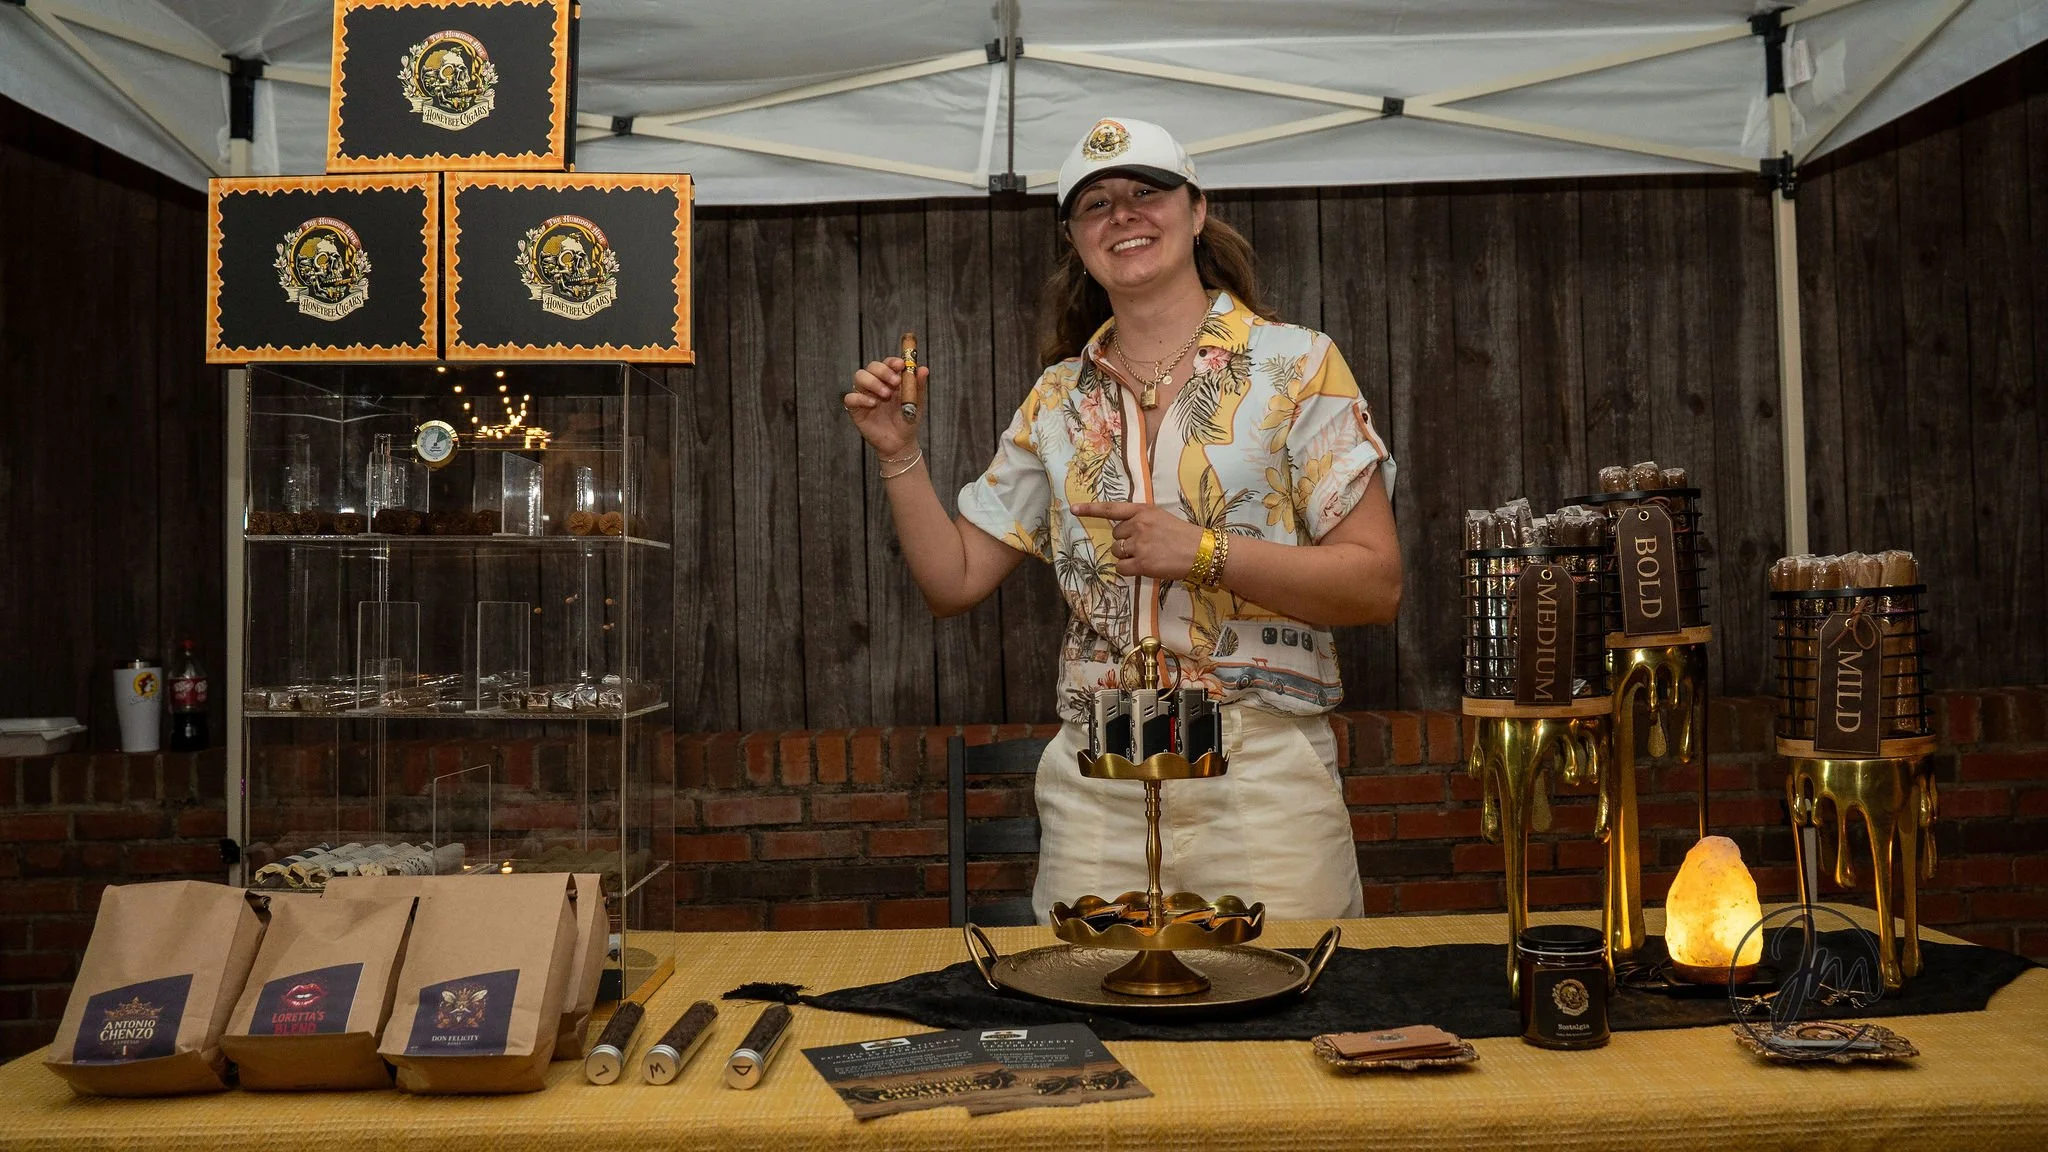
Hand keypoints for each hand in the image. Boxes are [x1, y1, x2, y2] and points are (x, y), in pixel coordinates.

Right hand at [845, 357, 923, 457]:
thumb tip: (923, 369)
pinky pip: (850, 398)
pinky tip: (873, 404)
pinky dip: (860, 398)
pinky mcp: (855, 409)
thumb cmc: (908, 421)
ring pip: (859, 377)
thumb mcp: (916, 403)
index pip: (887, 363)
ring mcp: (864, 395)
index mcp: (890, 380)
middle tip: (895, 382)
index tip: (901, 365)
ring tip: (886, 395)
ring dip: (873, 382)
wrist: (900, 443)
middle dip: (883, 371)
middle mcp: (876, 384)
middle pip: (872, 367)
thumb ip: (918, 386)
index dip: (892, 361)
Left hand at [1072, 501, 1204, 579]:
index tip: (1073, 509)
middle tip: (1144, 547)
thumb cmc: (1184, 535)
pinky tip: (1143, 567)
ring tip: (1147, 557)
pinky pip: (1121, 568)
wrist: (1202, 551)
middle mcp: (1138, 525)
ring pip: (1116, 552)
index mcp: (1143, 511)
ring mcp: (1140, 544)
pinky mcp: (1142, 563)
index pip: (1111, 508)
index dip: (1090, 509)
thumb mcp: (1161, 518)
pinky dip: (1128, 570)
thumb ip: (1141, 520)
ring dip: (1126, 557)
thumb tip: (1123, 532)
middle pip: (1115, 536)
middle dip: (1124, 543)